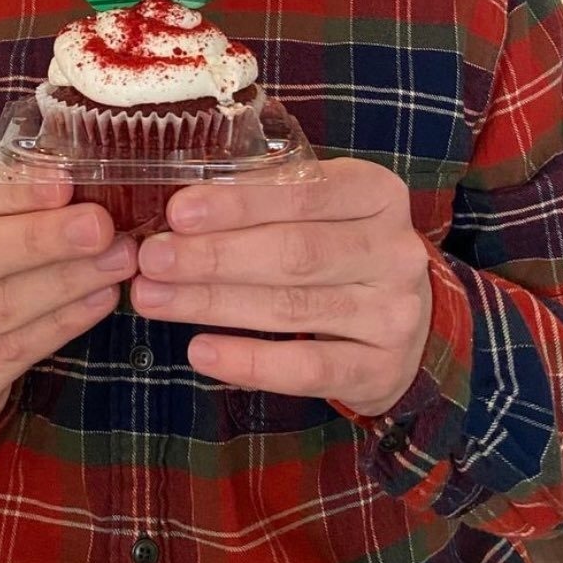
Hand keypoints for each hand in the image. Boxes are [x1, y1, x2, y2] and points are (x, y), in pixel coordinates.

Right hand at [0, 171, 137, 432]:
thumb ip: (17, 204)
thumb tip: (84, 176)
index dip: (15, 192)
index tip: (67, 182)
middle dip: (44, 238)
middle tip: (101, 226)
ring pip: (0, 305)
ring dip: (67, 281)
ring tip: (118, 260)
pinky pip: (16, 350)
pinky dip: (65, 322)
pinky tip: (103, 299)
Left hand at [130, 158, 431, 417]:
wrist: (410, 318)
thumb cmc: (340, 244)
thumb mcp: (321, 206)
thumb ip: (266, 197)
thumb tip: (179, 206)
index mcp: (377, 193)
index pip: (304, 193)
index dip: (239, 203)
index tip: (178, 211)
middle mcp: (394, 251)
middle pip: (294, 252)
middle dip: (214, 256)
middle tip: (152, 258)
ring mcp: (394, 314)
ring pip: (293, 309)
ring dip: (214, 303)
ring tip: (153, 298)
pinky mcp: (381, 369)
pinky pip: (307, 369)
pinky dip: (250, 362)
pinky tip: (200, 351)